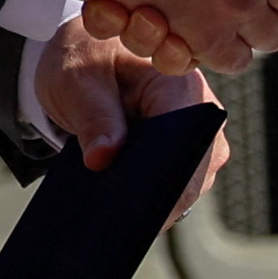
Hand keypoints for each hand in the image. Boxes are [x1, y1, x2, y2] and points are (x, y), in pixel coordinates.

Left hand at [27, 17, 230, 217]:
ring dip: (152, 200)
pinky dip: (149, 196)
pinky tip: (119, 211)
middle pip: (192, 170)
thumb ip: (93, 116)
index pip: (184, 142)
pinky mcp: (186, 154)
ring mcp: (199, 136)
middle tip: (115, 221)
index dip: (163, 180)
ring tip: (113, 218)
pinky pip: (174, 185)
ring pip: (187, 185)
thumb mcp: (77, 80)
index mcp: (179, 84)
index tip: (135, 209)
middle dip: (156, 196)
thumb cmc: (85, 58)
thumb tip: (103, 160)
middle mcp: (201, 112)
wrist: (86, 57)